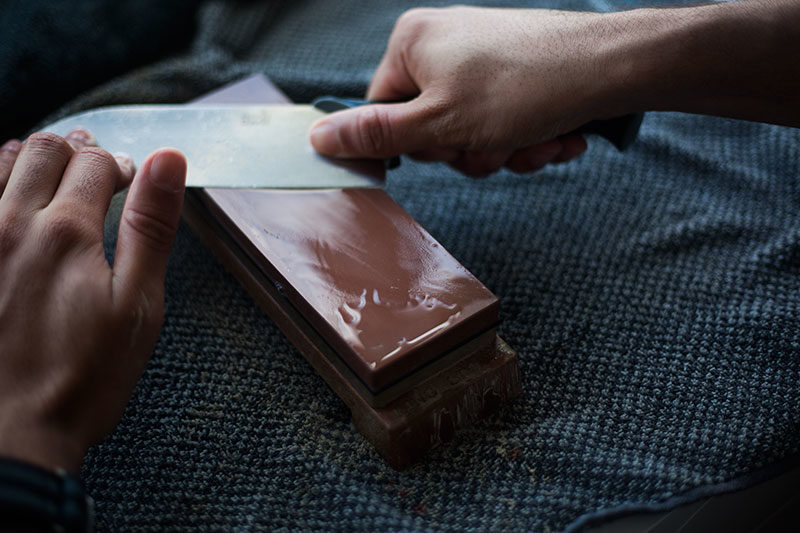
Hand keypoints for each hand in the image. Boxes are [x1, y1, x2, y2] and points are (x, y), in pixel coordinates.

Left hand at [0, 130, 185, 472]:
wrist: (10, 434)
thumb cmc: (82, 377)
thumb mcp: (138, 305)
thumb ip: (152, 226)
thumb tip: (169, 159)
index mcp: (68, 232)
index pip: (94, 164)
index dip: (118, 164)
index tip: (128, 180)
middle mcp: (11, 224)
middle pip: (43, 150)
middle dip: (75, 150)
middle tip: (93, 168)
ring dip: (28, 158)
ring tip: (49, 174)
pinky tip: (6, 198)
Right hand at [309, 7, 608, 175]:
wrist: (612, 70)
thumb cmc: (522, 89)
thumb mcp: (438, 123)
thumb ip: (376, 135)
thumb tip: (316, 139)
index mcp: (412, 44)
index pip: (382, 111)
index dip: (416, 144)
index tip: (448, 148)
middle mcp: (444, 44)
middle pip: (430, 127)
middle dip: (470, 151)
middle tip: (496, 145)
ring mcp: (483, 58)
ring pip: (472, 132)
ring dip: (505, 152)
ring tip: (536, 140)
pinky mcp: (516, 73)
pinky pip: (503, 122)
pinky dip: (527, 139)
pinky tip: (556, 136)